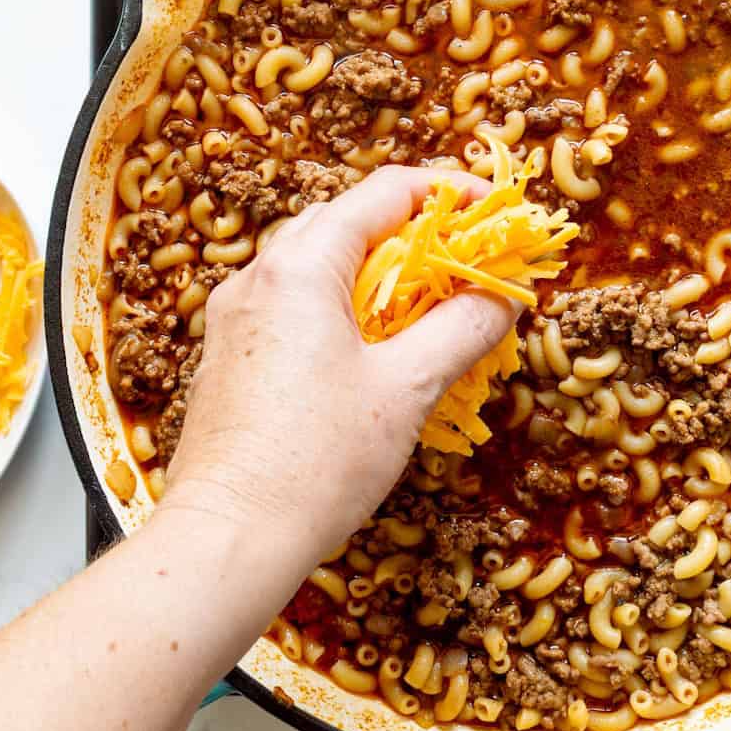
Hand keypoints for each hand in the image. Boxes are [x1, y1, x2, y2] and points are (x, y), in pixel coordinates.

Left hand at [157, 165, 517, 585]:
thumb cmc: (317, 461)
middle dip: (414, 231)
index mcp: (301, 266)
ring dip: (378, 271)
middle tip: (468, 259)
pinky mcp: (229, 355)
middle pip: (346, 220)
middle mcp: (258, 276)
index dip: (448, 191)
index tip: (493, 210)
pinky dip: (342, 305)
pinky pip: (294, 304)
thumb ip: (462, 328)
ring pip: (318, 263)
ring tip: (428, 305)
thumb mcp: (408, 389)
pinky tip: (374, 349)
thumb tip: (503, 298)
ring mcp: (235, 315)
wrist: (227, 539)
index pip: (384, 192)